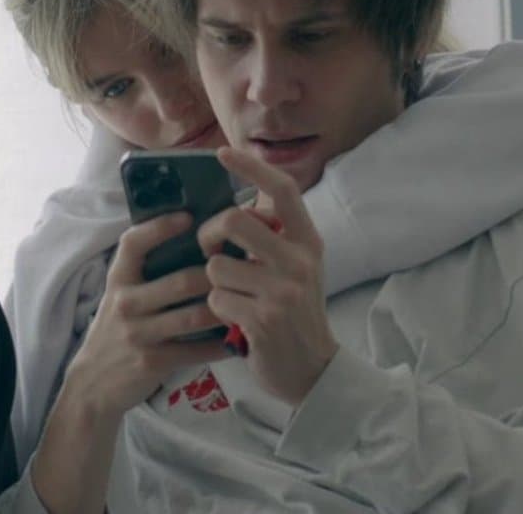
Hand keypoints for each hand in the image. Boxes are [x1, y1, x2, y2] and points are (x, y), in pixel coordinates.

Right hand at [62, 211, 229, 419]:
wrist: (93, 383)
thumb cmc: (115, 330)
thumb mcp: (120, 295)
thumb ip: (145, 272)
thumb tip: (189, 239)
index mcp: (118, 279)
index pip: (133, 243)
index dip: (161, 227)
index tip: (189, 217)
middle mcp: (126, 303)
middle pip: (180, 281)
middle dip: (215, 276)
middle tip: (242, 268)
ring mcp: (139, 333)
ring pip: (194, 316)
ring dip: (224, 309)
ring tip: (246, 300)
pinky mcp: (153, 361)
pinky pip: (196, 350)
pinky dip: (221, 345)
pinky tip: (238, 337)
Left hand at [197, 146, 339, 405]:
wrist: (313, 370)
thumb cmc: (295, 313)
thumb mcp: (297, 268)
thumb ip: (275, 236)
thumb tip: (242, 199)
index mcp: (308, 242)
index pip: (282, 190)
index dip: (251, 166)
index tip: (222, 153)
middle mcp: (300, 261)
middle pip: (235, 221)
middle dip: (209, 235)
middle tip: (211, 251)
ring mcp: (283, 291)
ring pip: (216, 266)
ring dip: (215, 283)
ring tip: (234, 298)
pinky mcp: (263, 319)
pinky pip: (216, 298)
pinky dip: (217, 309)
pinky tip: (236, 320)